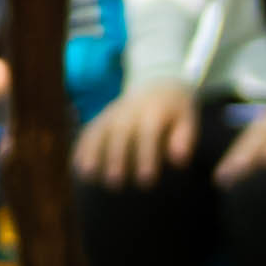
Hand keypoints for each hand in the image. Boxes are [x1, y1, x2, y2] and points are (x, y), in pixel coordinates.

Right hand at [73, 84, 187, 186]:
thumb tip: (180, 161)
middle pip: (120, 134)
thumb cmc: (176, 108)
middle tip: (115, 183)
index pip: (148, 134)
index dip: (146, 156)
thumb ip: (185, 137)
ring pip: (100, 132)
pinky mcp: (102, 117)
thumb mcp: (188, 117)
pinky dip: (82, 147)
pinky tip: (77, 165)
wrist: (157, 82)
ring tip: (87, 175)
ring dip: (92, 153)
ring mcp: (112, 113)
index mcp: (154, 111)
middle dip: (116, 158)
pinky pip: (89, 131)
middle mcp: (130, 111)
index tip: (146, 180)